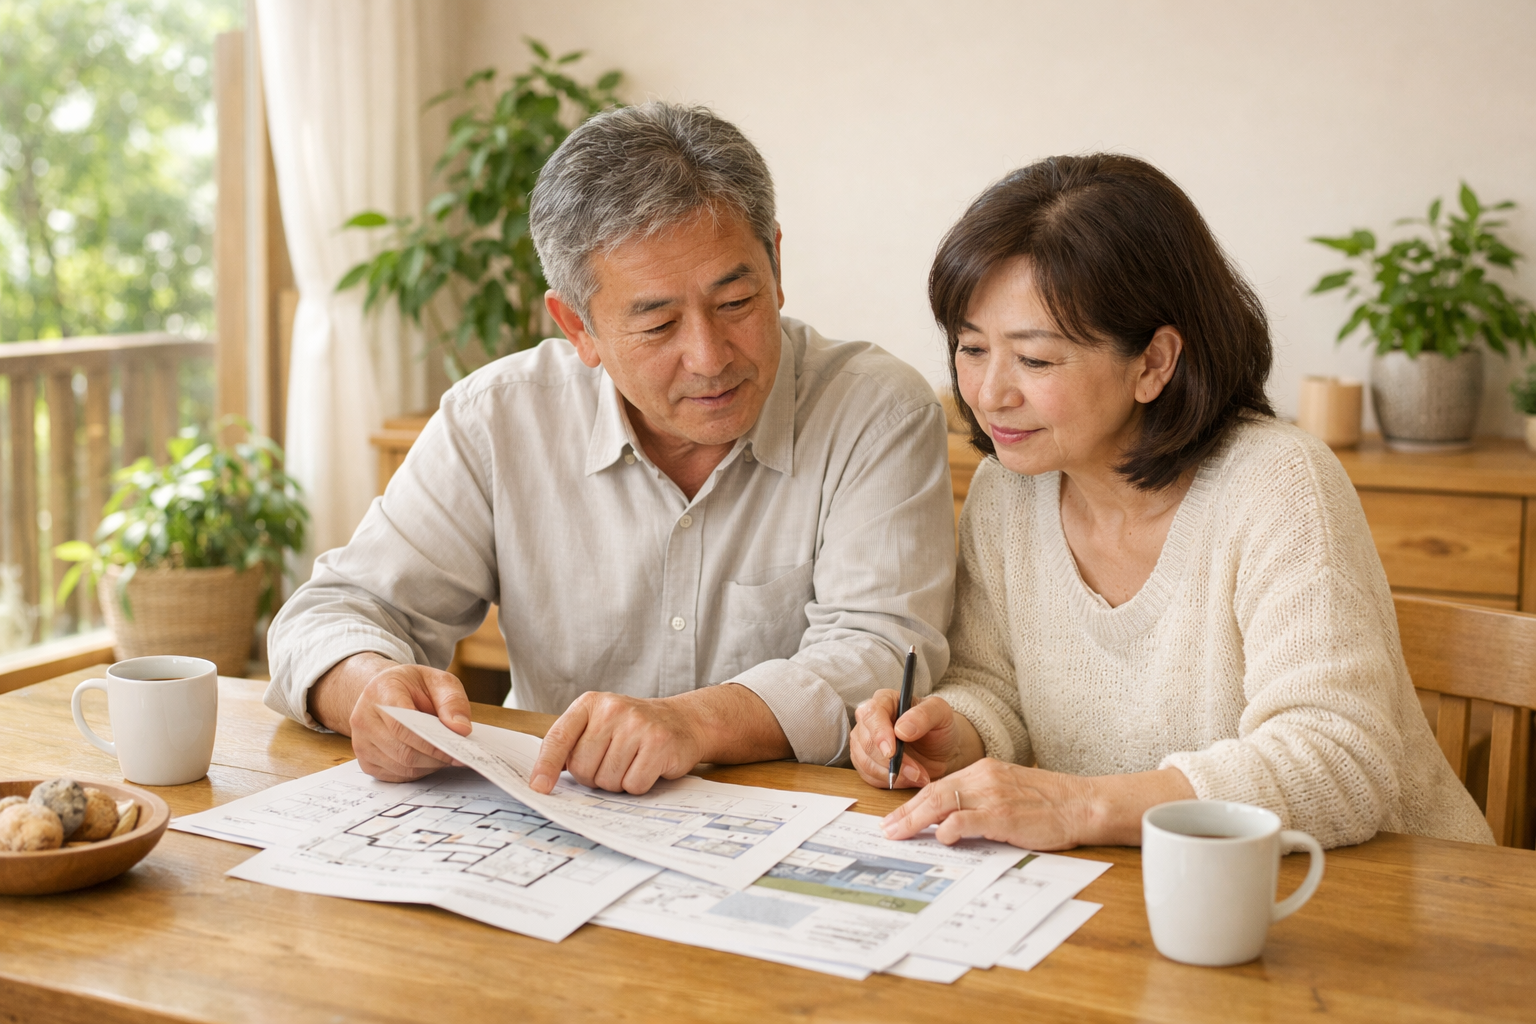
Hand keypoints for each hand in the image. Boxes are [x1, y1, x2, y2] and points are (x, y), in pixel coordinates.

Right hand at [312, 654, 471, 782]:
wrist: (384, 691)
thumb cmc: (413, 686)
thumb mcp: (438, 681)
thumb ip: (452, 701)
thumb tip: (461, 730)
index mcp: (381, 691)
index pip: (403, 726)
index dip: (431, 743)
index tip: (456, 749)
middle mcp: (364, 718)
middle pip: (402, 751)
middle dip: (434, 758)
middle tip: (458, 756)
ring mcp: (361, 742)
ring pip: (400, 766)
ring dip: (428, 766)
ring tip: (446, 756)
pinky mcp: (365, 760)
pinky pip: (394, 775)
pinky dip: (416, 772)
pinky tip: (428, 760)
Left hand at [529, 691, 706, 794]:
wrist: (683, 721)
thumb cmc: (634, 729)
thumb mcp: (600, 724)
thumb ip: (573, 744)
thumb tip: (542, 777)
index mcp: (590, 703)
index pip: (559, 738)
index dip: (546, 766)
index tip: (538, 787)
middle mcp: (612, 709)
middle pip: (582, 767)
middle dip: (594, 777)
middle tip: (612, 763)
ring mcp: (637, 725)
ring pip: (607, 780)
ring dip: (617, 782)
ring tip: (632, 763)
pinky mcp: (659, 744)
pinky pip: (633, 785)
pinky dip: (638, 785)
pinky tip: (647, 767)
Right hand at [850, 692, 983, 788]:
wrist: (942, 749)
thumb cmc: (939, 727)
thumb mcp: (941, 714)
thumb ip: (924, 715)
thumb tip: (901, 729)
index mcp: (885, 701)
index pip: (871, 713)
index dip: (879, 734)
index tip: (892, 752)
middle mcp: (870, 720)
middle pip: (866, 741)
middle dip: (891, 762)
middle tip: (916, 771)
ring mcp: (865, 742)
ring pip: (865, 762)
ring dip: (892, 775)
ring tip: (918, 776)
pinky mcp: (866, 763)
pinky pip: (870, 777)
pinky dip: (891, 782)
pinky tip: (910, 779)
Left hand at [880, 758, 1093, 849]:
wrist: (1082, 803)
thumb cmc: (1049, 803)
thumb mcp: (1009, 791)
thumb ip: (981, 800)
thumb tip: (950, 821)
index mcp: (983, 771)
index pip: (937, 785)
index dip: (912, 803)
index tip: (895, 818)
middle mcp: (984, 778)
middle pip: (932, 793)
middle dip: (905, 812)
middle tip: (886, 829)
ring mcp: (993, 796)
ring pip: (942, 803)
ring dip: (915, 820)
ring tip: (899, 834)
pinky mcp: (1004, 815)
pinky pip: (967, 819)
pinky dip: (949, 828)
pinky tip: (940, 837)